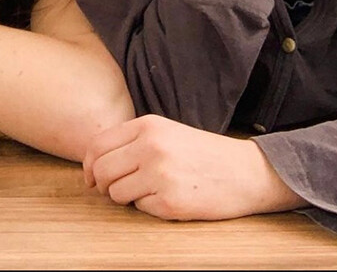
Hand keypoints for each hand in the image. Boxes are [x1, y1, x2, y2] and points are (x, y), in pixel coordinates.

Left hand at [82, 114, 303, 220]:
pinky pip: (140, 209)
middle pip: (101, 171)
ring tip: (152, 190)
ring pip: (116, 193)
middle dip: (103, 185)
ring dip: (128, 197)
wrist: (247, 172)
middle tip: (118, 190)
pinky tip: (171, 198)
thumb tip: (93, 165)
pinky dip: (150, 208)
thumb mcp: (167, 133)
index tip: (92, 178)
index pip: (97, 145)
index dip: (88, 166)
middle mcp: (151, 147)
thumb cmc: (205, 154)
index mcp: (148, 126)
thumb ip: (132, 142)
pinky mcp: (169, 202)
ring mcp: (160, 174)